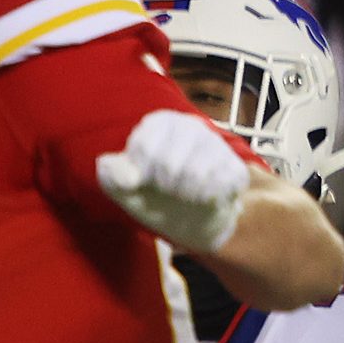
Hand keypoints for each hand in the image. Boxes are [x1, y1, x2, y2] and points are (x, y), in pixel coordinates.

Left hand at [98, 109, 250, 252]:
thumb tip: (108, 164)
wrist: (188, 218)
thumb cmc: (152, 195)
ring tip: (181, 193)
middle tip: (164, 187)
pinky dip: (204, 199)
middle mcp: (191, 127)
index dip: (140, 172)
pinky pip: (219, 186)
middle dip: (161, 185)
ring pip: (196, 173)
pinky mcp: (235, 168)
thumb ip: (110, 176)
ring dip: (183, 193)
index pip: (144, 146)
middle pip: (170, 163)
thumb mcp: (124, 189)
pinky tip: (201, 198)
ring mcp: (216, 146)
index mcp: (159, 124)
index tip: (143, 178)